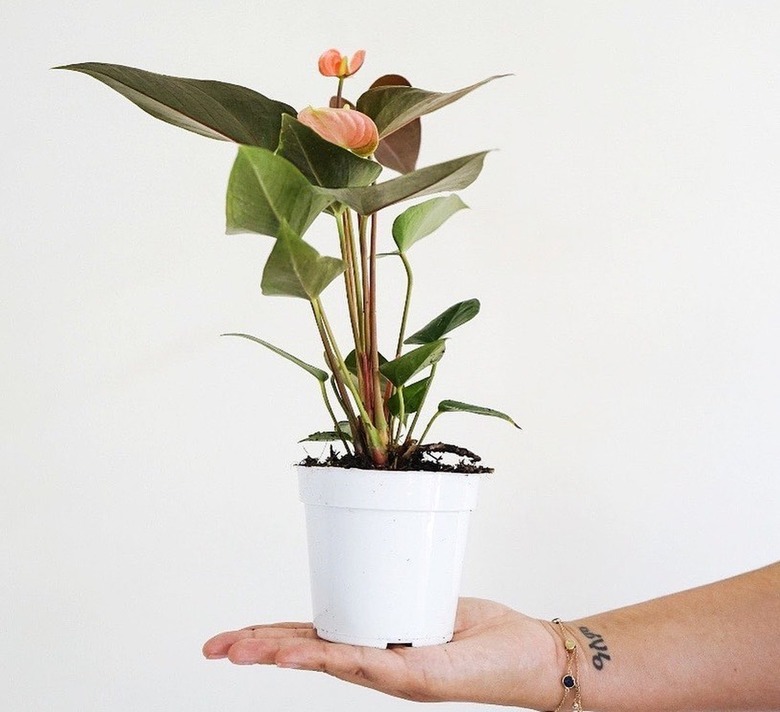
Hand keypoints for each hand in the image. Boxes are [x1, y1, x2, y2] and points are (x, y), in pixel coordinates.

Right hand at [203, 597, 560, 708]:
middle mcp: (378, 665)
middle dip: (258, 651)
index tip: (231, 637)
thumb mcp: (431, 602)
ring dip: (280, 655)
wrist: (536, 659)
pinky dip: (330, 656)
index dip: (271, 638)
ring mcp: (396, 674)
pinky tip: (299, 654)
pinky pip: (368, 661)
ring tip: (239, 650)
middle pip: (308, 655)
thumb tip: (375, 557)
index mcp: (375, 646)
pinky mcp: (419, 675)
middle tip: (213, 649)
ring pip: (327, 660)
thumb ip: (398, 589)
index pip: (314, 641)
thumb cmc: (485, 633)